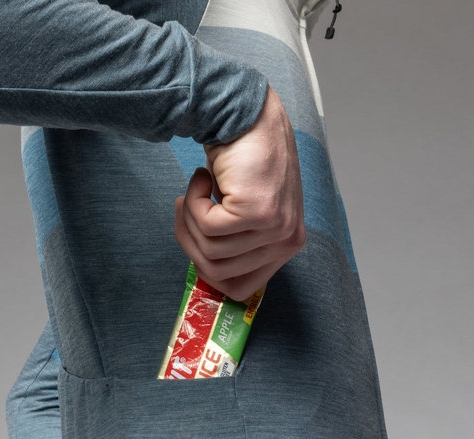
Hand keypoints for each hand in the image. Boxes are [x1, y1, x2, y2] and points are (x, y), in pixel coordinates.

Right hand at [174, 85, 305, 300]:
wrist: (247, 115)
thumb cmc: (242, 160)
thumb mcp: (246, 213)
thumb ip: (237, 244)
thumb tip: (206, 268)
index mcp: (286, 246)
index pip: (240, 289)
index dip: (208, 271)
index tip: (196, 241)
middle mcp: (287, 242)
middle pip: (218, 273)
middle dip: (190, 242)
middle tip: (186, 208)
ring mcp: (275, 229)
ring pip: (210, 252)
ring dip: (191, 219)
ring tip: (197, 189)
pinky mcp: (258, 213)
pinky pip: (207, 227)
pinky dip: (193, 203)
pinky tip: (203, 178)